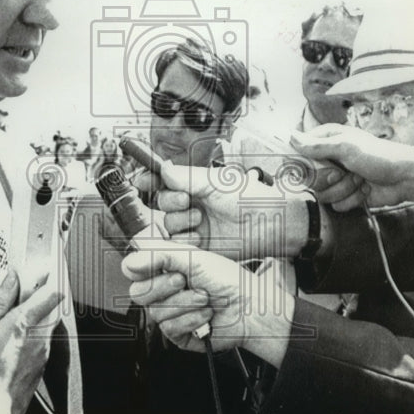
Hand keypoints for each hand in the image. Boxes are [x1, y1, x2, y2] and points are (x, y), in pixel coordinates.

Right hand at [0, 269, 63, 413]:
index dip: (46, 274)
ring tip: (10, 319)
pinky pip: (42, 340)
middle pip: (51, 304)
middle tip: (19, 291)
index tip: (40, 264)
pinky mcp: (41, 365)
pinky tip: (11, 342)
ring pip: (47, 322)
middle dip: (39, 294)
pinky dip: (31, 334)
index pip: (49, 289)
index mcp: (23, 323)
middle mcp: (40, 336)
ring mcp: (43, 352)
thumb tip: (12, 276)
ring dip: (34, 315)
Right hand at [121, 239, 292, 366]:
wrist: (251, 306)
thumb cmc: (228, 280)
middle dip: (164, 287)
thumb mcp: (193, 258)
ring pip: (155, 312)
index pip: (134, 271)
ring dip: (184, 303)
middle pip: (138, 293)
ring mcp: (171, 313)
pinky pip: (169, 329)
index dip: (144, 270)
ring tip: (204, 297)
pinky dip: (190, 319)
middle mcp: (165, 292)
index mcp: (165, 269)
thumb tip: (128, 262)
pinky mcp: (178, 334)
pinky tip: (206, 314)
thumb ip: (158, 255)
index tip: (163, 267)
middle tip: (184, 280)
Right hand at [148, 159, 306, 259]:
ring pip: (167, 225)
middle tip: (188, 201)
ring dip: (179, 222)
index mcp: (193, 184)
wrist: (270, 224)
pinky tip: (200, 236)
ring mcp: (193, 225)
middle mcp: (190, 204)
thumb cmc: (249, 197)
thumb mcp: (216, 182)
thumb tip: (162, 168)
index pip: (162, 180)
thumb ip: (186, 176)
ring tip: (200, 219)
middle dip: (170, 203)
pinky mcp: (198, 246)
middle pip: (160, 204)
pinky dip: (184, 240)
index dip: (150, 180)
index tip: (143, 181)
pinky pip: (177, 244)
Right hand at [292, 124, 413, 208]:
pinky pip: (336, 205)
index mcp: (327, 140)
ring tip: (359, 180)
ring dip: (344, 189)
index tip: (314, 165)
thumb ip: (316, 145)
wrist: (404, 179)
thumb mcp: (345, 146)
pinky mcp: (346, 196)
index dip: (304, 162)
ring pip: (322, 194)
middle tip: (343, 173)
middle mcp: (329, 159)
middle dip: (329, 179)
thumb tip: (290, 136)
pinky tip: (365, 190)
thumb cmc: (378, 155)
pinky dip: (352, 199)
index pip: (299, 152)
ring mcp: (337, 179)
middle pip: (309, 178)